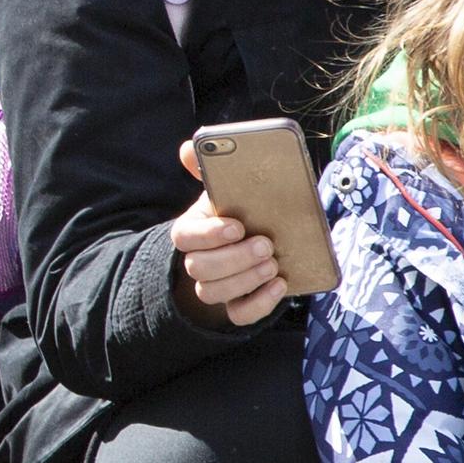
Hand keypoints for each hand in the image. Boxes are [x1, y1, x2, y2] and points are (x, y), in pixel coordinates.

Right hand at [169, 142, 288, 327]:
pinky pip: (238, 315)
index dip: (209, 235)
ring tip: (274, 264)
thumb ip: (210, 170)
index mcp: (193, 229)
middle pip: (198, 268)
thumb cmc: (241, 211)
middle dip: (233, 259)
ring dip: (245, 279)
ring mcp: (215, 285)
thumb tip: (189, 147)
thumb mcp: (228, 189)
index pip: (184, 237)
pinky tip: (280, 286)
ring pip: (213, 292)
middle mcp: (198, 260)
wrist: (257, 241)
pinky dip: (258, 303)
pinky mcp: (235, 305)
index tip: (237, 226)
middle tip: (265, 246)